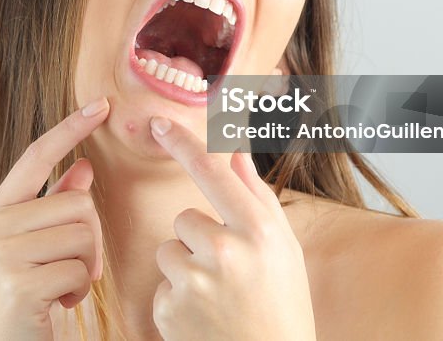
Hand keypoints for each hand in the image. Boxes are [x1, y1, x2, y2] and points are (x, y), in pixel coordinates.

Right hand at [0, 98, 109, 340]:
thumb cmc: (26, 297)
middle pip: (78, 203)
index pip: (38, 155)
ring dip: (87, 268)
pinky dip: (79, 292)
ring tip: (61, 288)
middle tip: (71, 270)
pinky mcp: (19, 282)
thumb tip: (83, 166)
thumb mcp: (38, 247)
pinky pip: (79, 271)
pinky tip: (57, 305)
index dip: (70, 128)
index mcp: (0, 209)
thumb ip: (56, 205)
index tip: (100, 104)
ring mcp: (4, 252)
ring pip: (84, 235)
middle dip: (91, 240)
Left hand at [149, 116, 316, 339]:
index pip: (213, 171)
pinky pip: (162, 285)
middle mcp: (225, 250)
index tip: (158, 123)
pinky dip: (177, 300)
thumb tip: (236, 151)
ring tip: (218, 297)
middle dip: (200, 240)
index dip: (182, 143)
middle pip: (185, 217)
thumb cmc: (282, 305)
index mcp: (258, 230)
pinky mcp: (169, 309)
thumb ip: (256, 197)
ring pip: (169, 250)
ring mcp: (195, 281)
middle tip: (231, 274)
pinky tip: (204, 318)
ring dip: (185, 269)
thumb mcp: (284, 249)